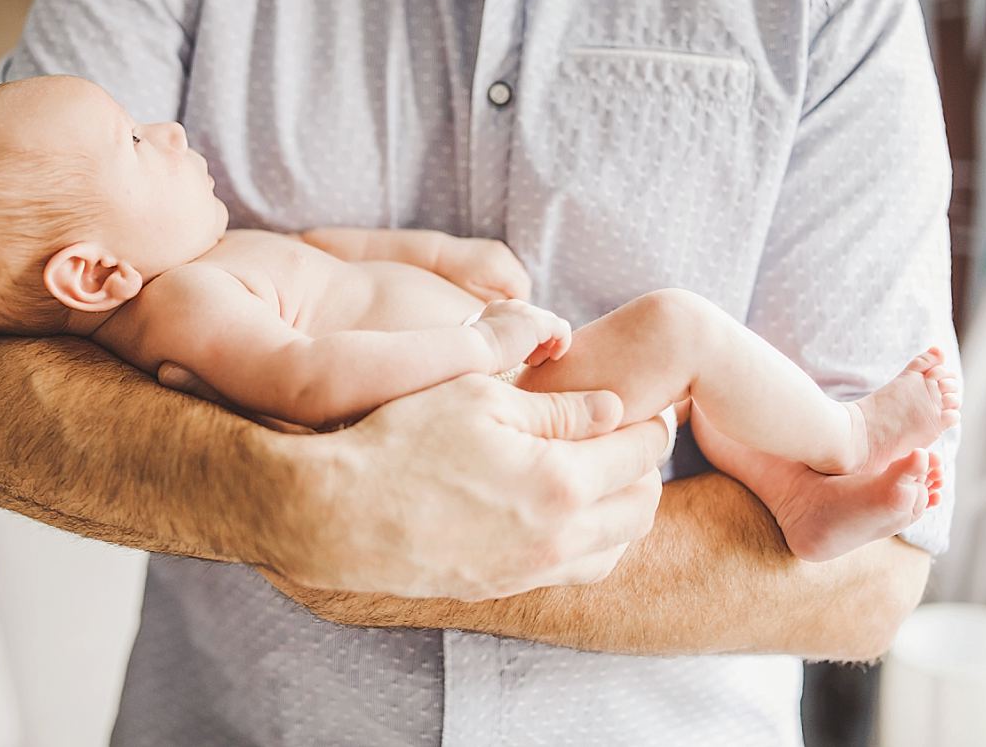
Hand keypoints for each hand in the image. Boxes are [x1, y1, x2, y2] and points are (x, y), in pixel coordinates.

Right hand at [267, 374, 667, 598]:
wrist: (333, 515)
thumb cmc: (399, 441)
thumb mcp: (479, 397)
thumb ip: (559, 406)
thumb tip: (616, 409)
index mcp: (560, 482)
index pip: (641, 452)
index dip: (652, 422)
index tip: (648, 405)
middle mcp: (557, 537)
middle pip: (643, 506)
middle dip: (646, 467)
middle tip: (628, 437)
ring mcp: (532, 570)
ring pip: (618, 547)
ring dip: (623, 509)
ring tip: (600, 472)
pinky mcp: (504, 588)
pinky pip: (579, 571)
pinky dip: (593, 541)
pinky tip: (567, 510)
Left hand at [438, 237, 531, 301]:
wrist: (441, 253)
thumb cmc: (454, 278)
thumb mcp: (472, 295)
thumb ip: (494, 300)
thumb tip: (509, 304)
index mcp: (498, 269)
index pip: (521, 291)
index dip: (518, 305)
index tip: (511, 315)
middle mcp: (504, 257)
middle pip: (524, 283)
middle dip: (518, 296)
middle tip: (508, 308)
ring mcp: (503, 251)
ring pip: (520, 274)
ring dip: (515, 286)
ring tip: (501, 296)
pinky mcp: (500, 248)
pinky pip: (513, 266)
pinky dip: (510, 276)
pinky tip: (497, 283)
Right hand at [472, 299, 572, 370]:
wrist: (473, 351)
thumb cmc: (476, 357)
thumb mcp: (488, 343)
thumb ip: (501, 340)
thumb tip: (512, 352)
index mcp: (499, 309)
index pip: (525, 320)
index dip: (529, 340)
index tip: (523, 358)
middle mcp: (514, 305)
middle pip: (540, 321)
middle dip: (540, 343)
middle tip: (530, 361)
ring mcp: (527, 311)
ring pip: (551, 325)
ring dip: (548, 346)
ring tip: (535, 361)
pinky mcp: (539, 322)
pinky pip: (562, 329)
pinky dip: (562, 344)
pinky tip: (554, 357)